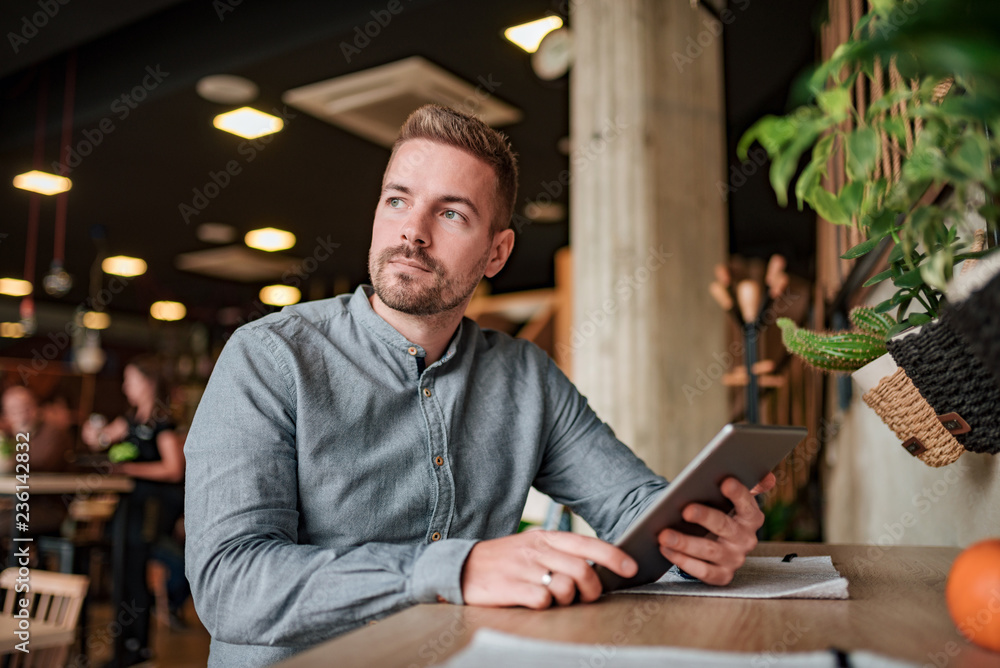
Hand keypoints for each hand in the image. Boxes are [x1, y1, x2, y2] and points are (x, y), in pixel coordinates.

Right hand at [461, 531, 637, 608]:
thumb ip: (560, 554)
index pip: (586, 544)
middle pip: (581, 570)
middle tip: (587, 596)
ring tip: (554, 597)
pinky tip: (535, 600)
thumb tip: (595, 567)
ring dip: (568, 598)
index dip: (612, 555)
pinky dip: (546, 604)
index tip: (631, 567)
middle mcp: (537, 550)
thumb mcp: (532, 548)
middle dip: (592, 588)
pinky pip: (543, 600)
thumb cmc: (504, 561)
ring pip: (565, 587)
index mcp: (545, 538)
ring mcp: (524, 569)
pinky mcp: (511, 588)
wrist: (462, 568)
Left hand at [656, 472, 775, 585]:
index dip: (738, 494)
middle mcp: (746, 540)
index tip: (724, 482)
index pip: (748, 505)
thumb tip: (767, 478)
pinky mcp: (722, 575)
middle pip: (724, 526)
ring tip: (664, 534)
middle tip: (685, 510)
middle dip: (704, 517)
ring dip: (685, 542)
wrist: (713, 541)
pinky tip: (666, 549)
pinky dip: (683, 561)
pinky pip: (703, 571)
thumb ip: (749, 485)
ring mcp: (734, 559)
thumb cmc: (720, 513)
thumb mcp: (732, 499)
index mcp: (751, 518)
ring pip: (710, 550)